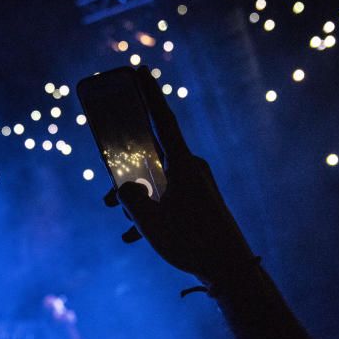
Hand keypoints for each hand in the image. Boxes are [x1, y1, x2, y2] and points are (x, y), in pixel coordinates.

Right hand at [106, 67, 254, 285]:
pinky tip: (133, 237)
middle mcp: (190, 168)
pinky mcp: (197, 204)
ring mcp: (195, 186)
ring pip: (155, 180)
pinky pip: (166, 200)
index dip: (147, 93)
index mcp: (182, 162)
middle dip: (125, 167)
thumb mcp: (150, 221)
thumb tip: (123, 189)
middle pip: (150, 153)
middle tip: (107, 177)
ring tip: (119, 217)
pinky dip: (148, 214)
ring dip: (134, 197)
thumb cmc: (192, 242)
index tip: (137, 69)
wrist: (231, 269)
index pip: (161, 118)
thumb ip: (130, 199)